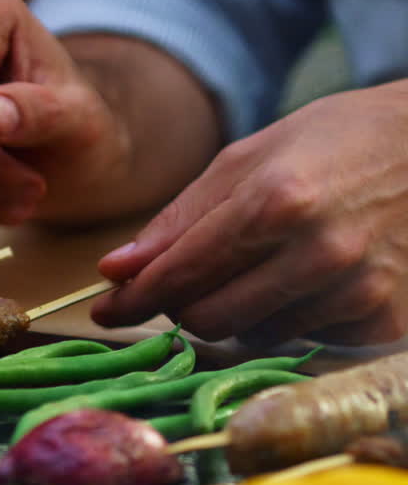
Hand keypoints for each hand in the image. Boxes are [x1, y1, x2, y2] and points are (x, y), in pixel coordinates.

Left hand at [94, 82, 407, 345]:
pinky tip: (306, 279)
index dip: (133, 298)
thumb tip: (114, 269)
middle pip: (207, 320)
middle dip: (181, 306)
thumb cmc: (337, 143)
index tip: (105, 309)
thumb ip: (179, 219)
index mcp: (278, 202)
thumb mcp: (251, 158)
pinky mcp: (383, 320)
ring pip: (251, 336)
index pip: (180, 274)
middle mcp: (319, 253)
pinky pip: (301, 341)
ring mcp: (357, 291)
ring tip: (264, 263)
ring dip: (236, 311)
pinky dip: (286, 318)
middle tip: (185, 282)